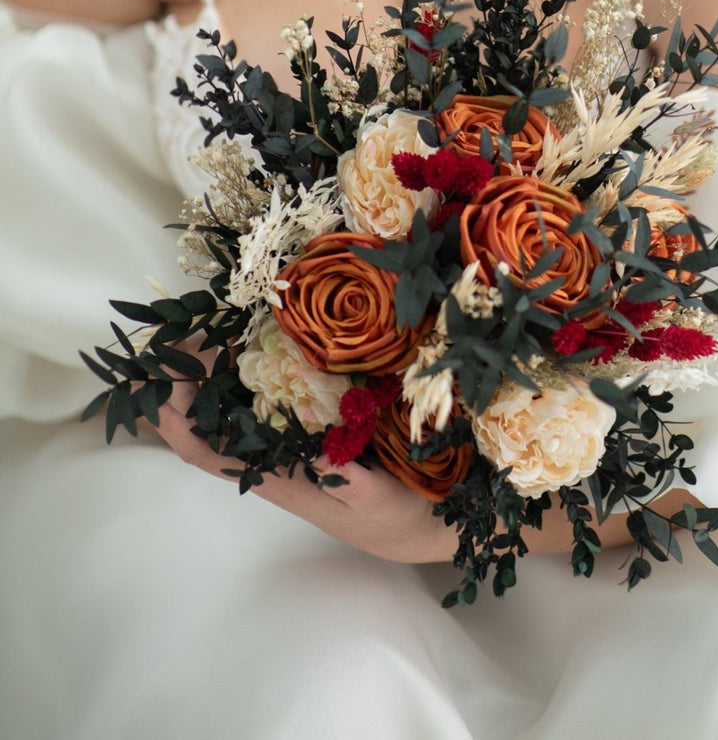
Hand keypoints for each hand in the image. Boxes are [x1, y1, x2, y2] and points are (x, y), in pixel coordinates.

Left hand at [143, 348, 456, 564]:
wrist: (410, 529)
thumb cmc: (391, 517)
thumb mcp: (376, 500)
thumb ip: (350, 482)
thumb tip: (321, 456)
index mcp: (275, 476)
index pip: (206, 450)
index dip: (177, 419)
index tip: (161, 381)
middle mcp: (268, 461)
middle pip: (203, 426)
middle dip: (179, 388)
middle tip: (174, 337)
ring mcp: (281, 449)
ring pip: (225, 414)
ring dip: (206, 379)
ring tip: (201, 332)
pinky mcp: (301, 438)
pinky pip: (256, 406)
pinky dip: (242, 377)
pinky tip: (249, 348)